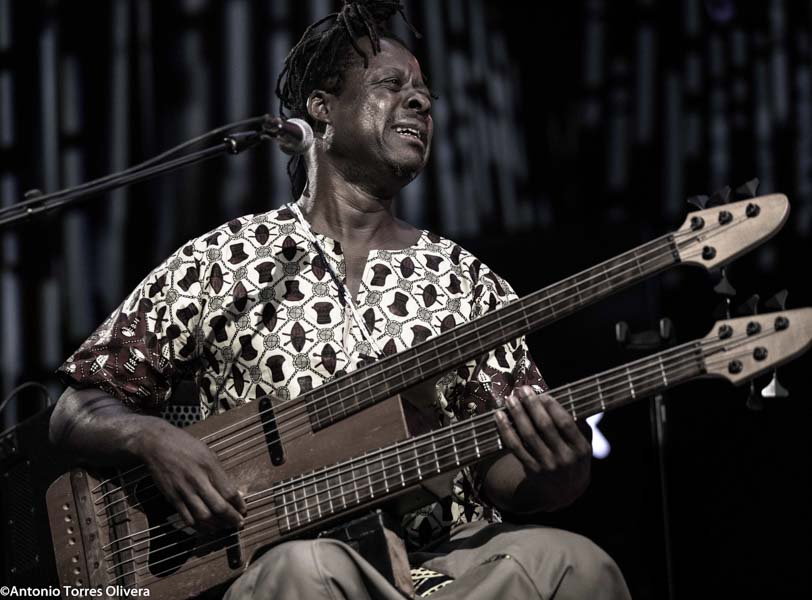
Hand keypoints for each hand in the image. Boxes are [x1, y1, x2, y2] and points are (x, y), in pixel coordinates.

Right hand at [136, 421, 246, 530]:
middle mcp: (197, 480)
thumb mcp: (208, 453)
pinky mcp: (172, 498)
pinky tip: (206, 528)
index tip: (243, 510)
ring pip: (203, 516)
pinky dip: (198, 526)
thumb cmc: (185, 446)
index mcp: (209, 466)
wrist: (158, 445)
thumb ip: (219, 473)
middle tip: (238, 523)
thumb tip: (232, 491)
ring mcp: (184, 490)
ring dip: (216, 525)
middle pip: (218, 506)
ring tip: (224, 527)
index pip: (229, 491)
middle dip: (231, 518)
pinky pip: (187, 518)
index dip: (238, 504)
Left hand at [494, 386, 591, 508]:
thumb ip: (579, 424)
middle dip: (531, 405)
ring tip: (510, 400)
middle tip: (522, 390)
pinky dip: (506, 430)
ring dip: (517, 414)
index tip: (542, 394)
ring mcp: (547, 466)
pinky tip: (499, 416)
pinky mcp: (532, 471)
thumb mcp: (585, 444)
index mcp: (581, 449)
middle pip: (544, 427)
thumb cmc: (574, 458)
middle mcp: (565, 459)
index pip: (565, 423)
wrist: (566, 492)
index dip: (552, 406)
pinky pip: (515, 447)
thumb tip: (568, 397)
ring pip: (528, 436)